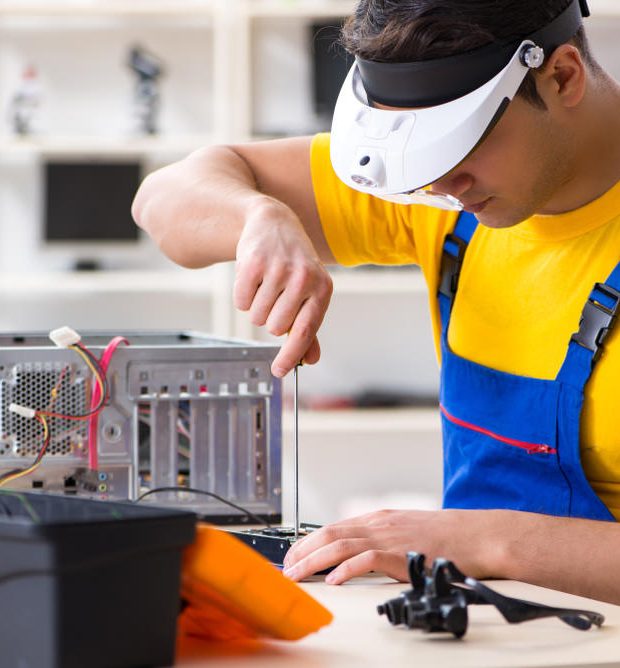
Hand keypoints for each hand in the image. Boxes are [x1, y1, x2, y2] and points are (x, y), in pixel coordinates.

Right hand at [234, 198, 332, 376]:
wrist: (274, 224)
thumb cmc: (294, 266)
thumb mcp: (310, 292)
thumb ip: (309, 327)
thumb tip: (311, 360)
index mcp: (322, 289)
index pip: (305, 331)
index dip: (290, 355)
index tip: (279, 372)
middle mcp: (303, 278)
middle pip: (275, 328)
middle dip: (270, 319)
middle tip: (275, 298)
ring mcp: (278, 269)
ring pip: (256, 317)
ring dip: (257, 308)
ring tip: (266, 285)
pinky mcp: (254, 263)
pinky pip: (241, 302)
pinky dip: (243, 296)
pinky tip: (254, 277)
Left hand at [282, 508, 508, 584]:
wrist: (479, 535)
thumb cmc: (448, 536)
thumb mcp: (408, 530)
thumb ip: (385, 538)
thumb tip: (362, 554)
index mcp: (380, 519)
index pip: (335, 527)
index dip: (310, 541)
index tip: (294, 555)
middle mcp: (380, 524)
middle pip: (331, 533)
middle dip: (304, 550)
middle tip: (287, 568)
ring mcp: (390, 537)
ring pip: (342, 544)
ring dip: (314, 561)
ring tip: (297, 575)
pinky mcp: (403, 554)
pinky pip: (367, 559)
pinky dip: (346, 568)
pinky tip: (333, 580)